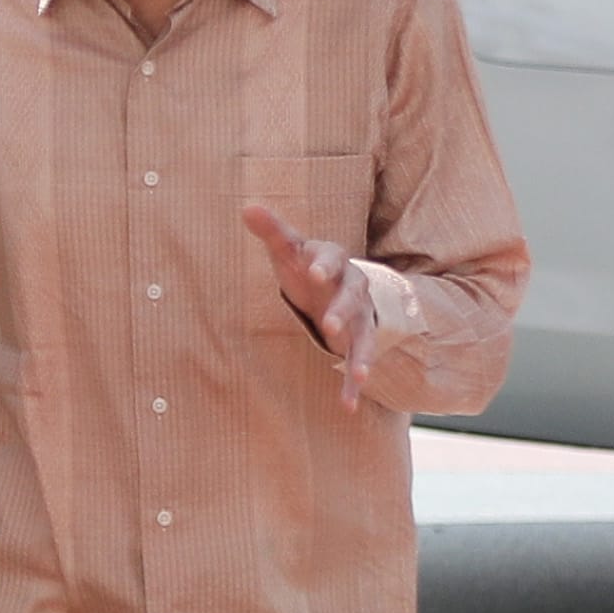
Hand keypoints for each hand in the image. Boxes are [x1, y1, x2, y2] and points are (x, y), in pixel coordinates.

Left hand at [242, 197, 378, 396]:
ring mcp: (360, 314)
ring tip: (359, 375)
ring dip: (362, 353)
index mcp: (334, 259)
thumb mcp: (288, 248)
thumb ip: (272, 230)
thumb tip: (248, 207)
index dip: (324, 263)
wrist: (333, 284)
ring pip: (365, 332)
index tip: (314, 271)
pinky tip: (348, 406)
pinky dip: (354, 383)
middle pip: (353, 296)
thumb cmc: (305, 264)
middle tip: (329, 325)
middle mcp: (353, 286)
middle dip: (342, 309)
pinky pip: (359, 359)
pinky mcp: (358, 338)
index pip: (333, 256)